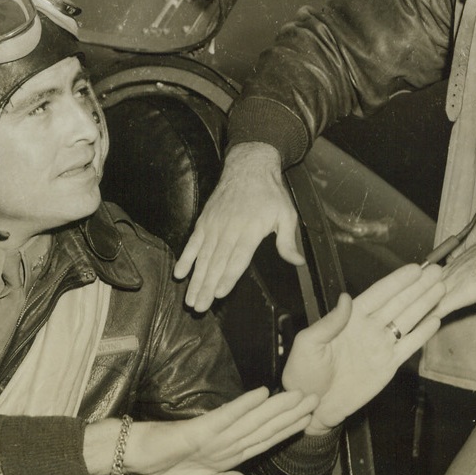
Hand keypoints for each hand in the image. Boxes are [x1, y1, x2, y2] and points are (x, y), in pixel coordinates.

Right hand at [118, 388, 316, 474]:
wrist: (133, 461)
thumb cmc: (162, 473)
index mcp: (227, 455)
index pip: (263, 441)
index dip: (286, 430)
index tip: (308, 419)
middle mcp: (226, 441)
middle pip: (264, 427)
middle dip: (291, 414)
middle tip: (316, 398)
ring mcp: (214, 435)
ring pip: (252, 420)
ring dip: (277, 408)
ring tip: (299, 395)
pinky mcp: (199, 431)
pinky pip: (225, 418)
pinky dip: (243, 407)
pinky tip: (261, 395)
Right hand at [174, 142, 304, 311]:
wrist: (249, 166)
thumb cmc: (270, 193)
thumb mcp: (286, 214)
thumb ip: (288, 240)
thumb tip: (297, 262)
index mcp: (250, 229)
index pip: (237, 257)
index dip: (227, 277)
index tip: (218, 294)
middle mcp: (229, 228)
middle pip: (216, 262)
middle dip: (206, 286)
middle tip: (199, 307)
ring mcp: (214, 225)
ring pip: (202, 256)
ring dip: (195, 279)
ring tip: (190, 299)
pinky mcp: (204, 221)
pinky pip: (193, 242)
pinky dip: (185, 258)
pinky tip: (179, 273)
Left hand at [282, 263, 444, 433]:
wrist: (312, 407)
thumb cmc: (303, 373)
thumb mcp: (309, 344)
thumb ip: (330, 322)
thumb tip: (346, 298)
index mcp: (350, 318)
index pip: (378, 294)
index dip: (397, 281)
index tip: (415, 269)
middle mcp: (369, 328)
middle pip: (399, 303)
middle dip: (418, 287)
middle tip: (437, 272)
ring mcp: (381, 346)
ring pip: (408, 320)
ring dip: (425, 304)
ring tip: (441, 288)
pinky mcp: (389, 365)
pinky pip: (409, 346)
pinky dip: (423, 333)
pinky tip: (435, 319)